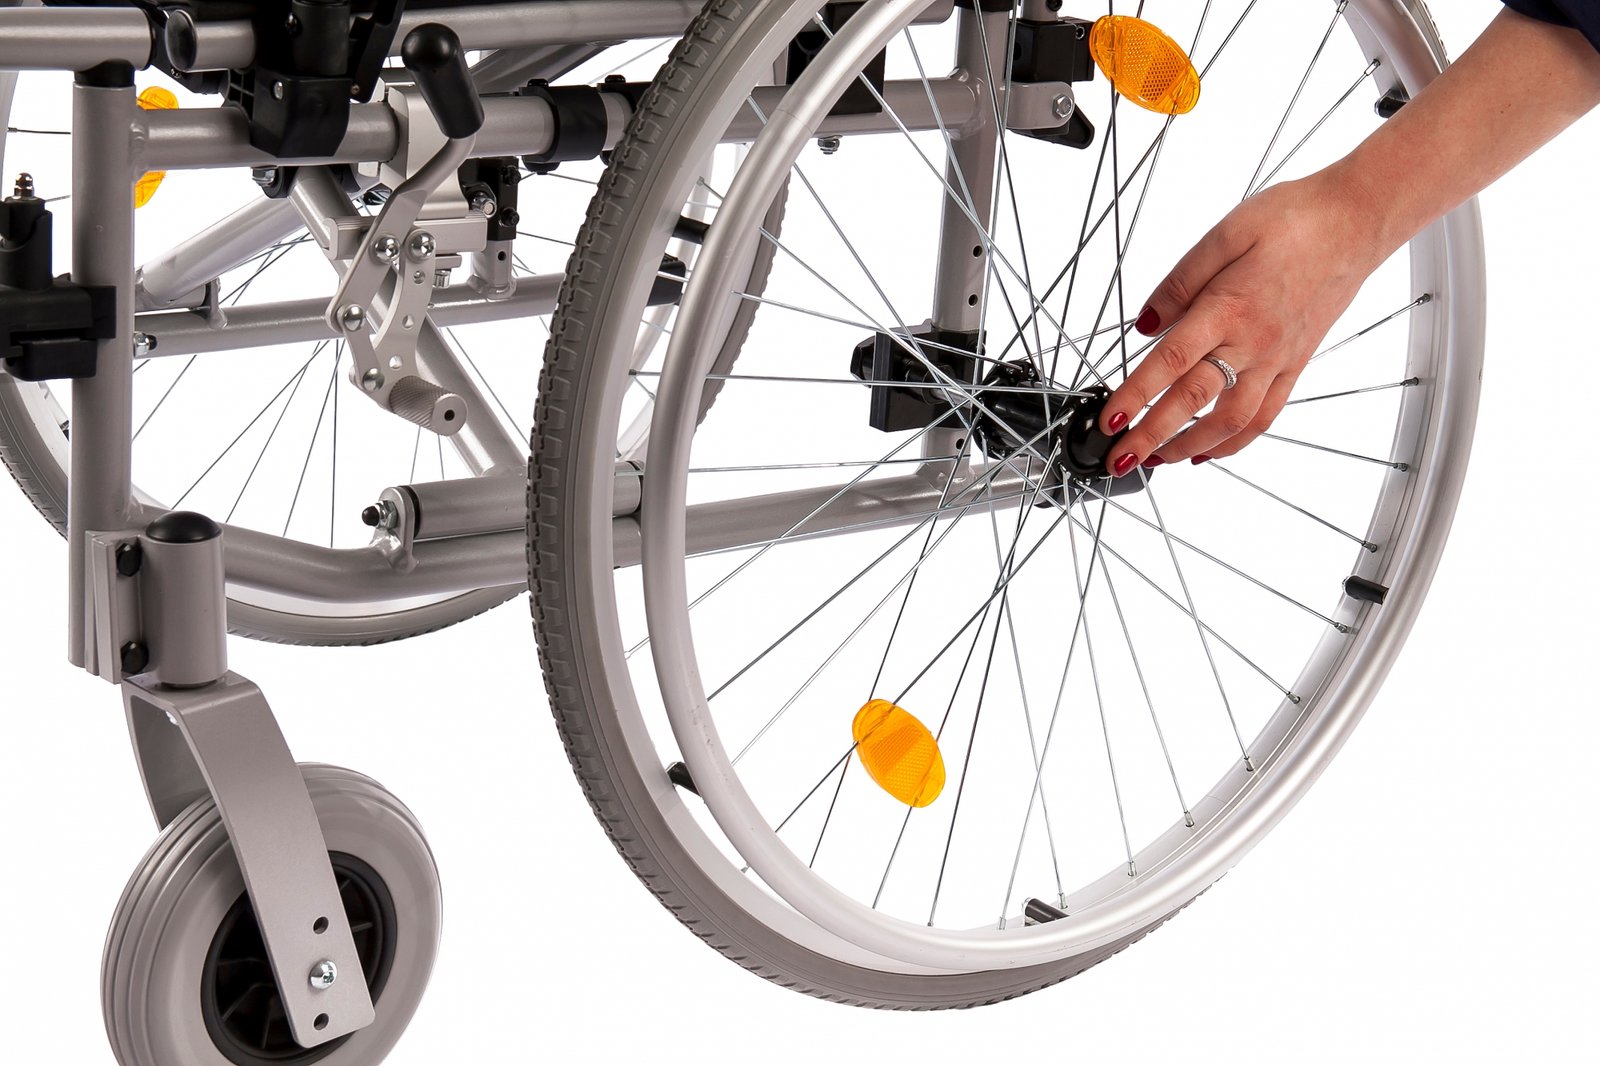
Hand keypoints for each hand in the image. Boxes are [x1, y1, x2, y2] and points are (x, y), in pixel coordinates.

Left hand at [1097, 169, 1387, 474]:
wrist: (1357, 221)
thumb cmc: (1295, 220)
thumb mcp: (1226, 233)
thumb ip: (1180, 281)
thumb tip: (1146, 322)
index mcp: (1228, 307)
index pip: (1169, 363)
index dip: (1135, 396)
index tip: (1109, 420)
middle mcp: (1253, 341)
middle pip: (1193, 401)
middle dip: (1151, 436)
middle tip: (1119, 458)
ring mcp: (1277, 359)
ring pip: (1231, 420)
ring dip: (1189, 447)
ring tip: (1157, 460)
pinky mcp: (1295, 365)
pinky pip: (1265, 416)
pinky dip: (1234, 442)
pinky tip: (1209, 451)